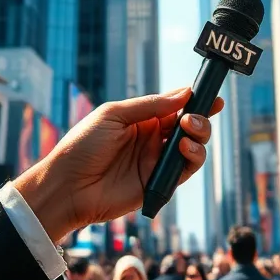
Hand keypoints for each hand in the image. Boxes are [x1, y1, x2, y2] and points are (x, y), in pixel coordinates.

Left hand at [15, 89, 222, 241]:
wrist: (68, 186)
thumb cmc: (83, 145)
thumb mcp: (114, 115)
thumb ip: (150, 106)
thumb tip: (184, 93)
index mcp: (140, 119)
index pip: (174, 106)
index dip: (194, 100)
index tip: (212, 95)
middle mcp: (151, 139)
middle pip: (188, 125)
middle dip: (200, 117)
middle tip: (194, 115)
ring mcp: (156, 161)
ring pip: (192, 147)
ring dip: (199, 136)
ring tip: (189, 130)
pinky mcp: (159, 184)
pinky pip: (185, 170)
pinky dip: (192, 157)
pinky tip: (184, 148)